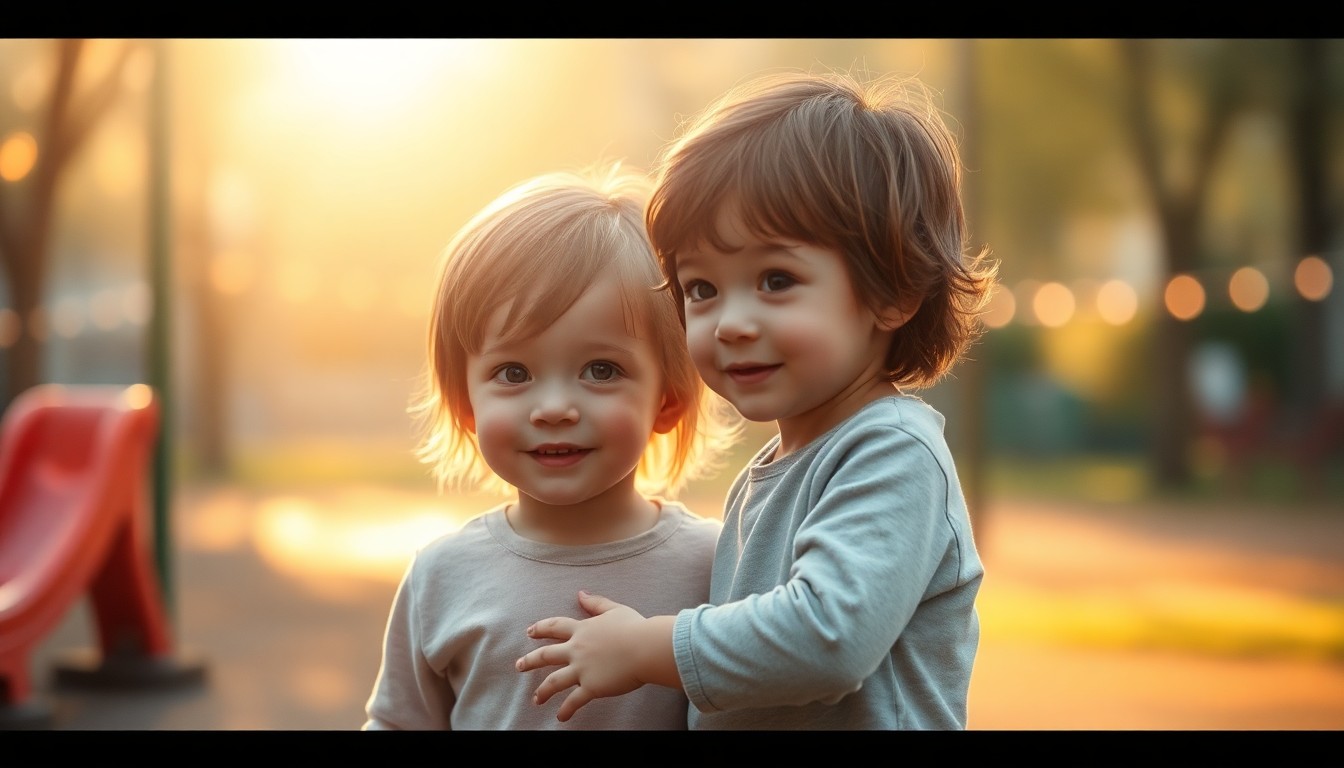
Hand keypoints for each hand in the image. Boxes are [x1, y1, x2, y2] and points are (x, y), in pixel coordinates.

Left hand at [515, 590, 657, 721]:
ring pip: (554, 681)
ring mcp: (582, 669)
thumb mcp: (615, 609)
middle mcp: (577, 649)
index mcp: (582, 630)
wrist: (646, 648)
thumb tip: (581, 594)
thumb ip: (596, 603)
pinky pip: (574, 701)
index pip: (555, 627)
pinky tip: (560, 717)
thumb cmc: (635, 628)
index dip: (540, 629)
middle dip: (530, 661)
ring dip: (543, 691)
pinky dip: (566, 710)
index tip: (530, 632)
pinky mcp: (591, 687)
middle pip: (546, 655)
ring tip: (536, 699)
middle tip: (519, 666)